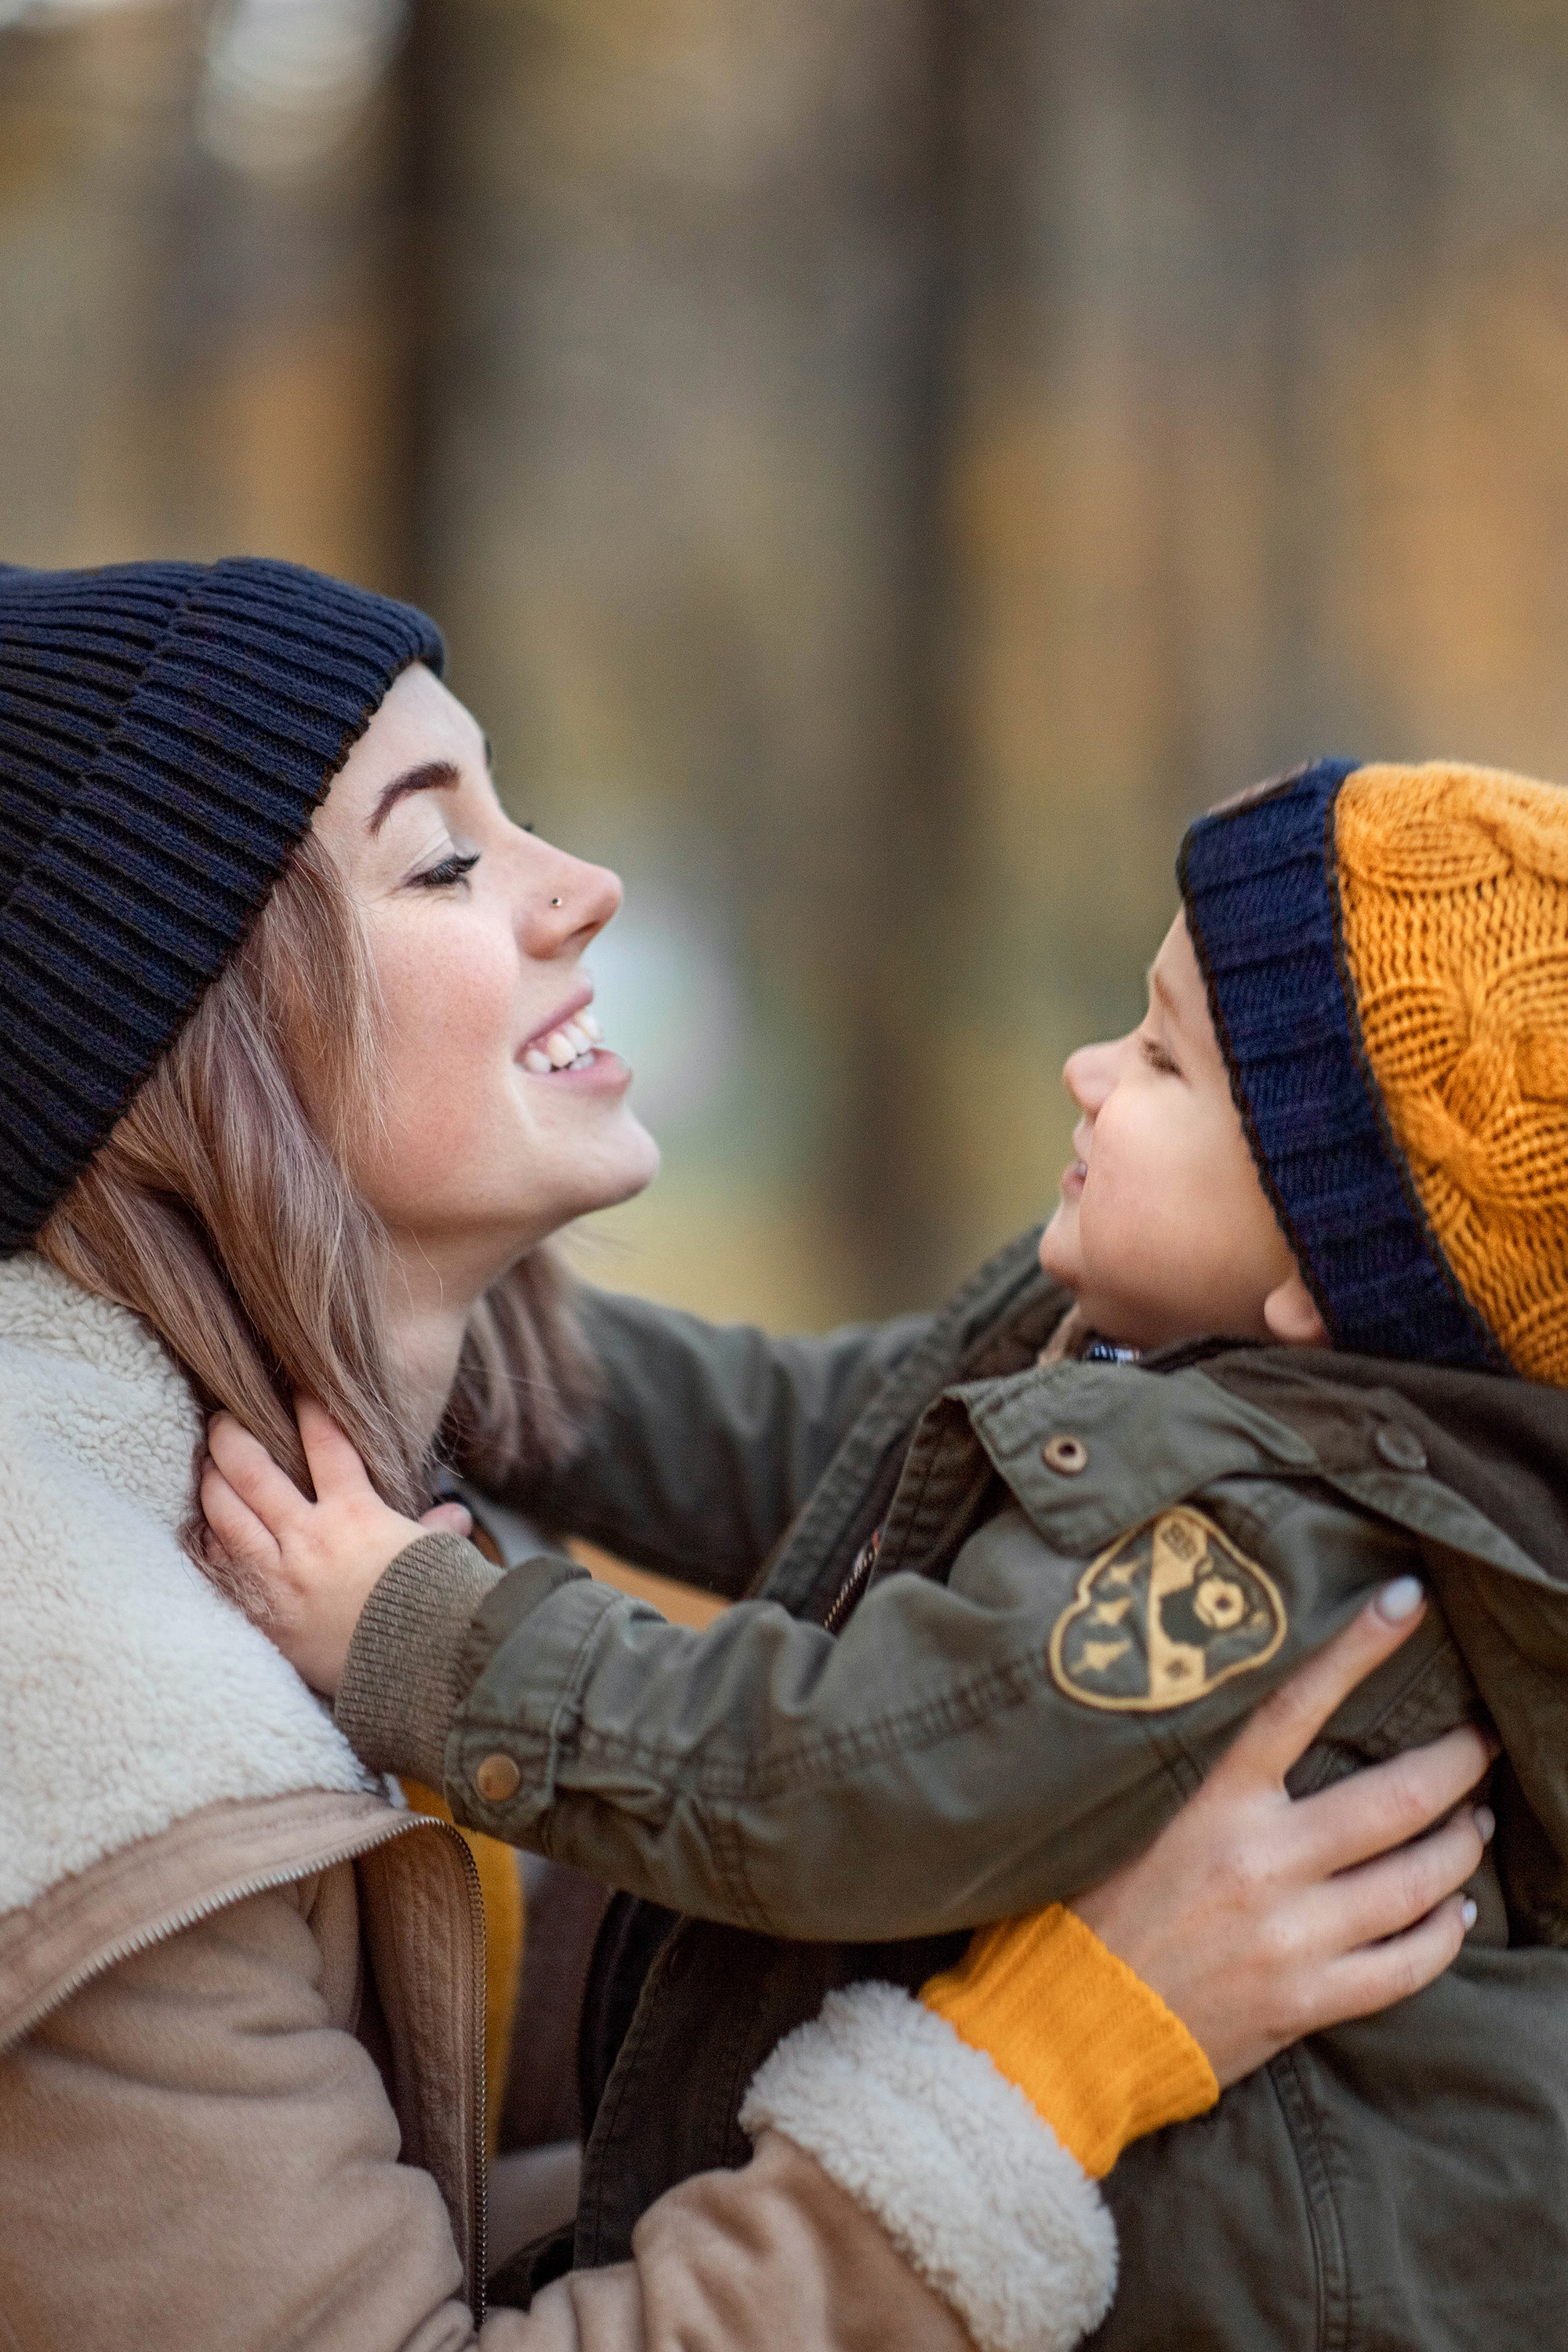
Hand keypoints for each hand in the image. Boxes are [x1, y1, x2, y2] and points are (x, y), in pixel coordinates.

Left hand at [201, 1400, 471, 1694]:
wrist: (415, 1673)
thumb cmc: (434, 1611)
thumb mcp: (437, 1561)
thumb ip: (434, 1534)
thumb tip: (453, 1518)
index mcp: (355, 1514)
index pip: (326, 1443)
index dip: (309, 1409)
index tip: (295, 1389)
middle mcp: (308, 1538)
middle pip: (253, 1471)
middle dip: (234, 1436)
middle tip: (224, 1419)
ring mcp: (277, 1577)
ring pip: (225, 1513)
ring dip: (212, 1482)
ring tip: (206, 1464)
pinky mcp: (261, 1616)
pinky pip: (218, 1571)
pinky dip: (206, 1545)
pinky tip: (198, 1531)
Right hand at [1072, 1579, 1494, 2085]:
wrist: (1063, 2027)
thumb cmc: (1078, 1913)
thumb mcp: (1119, 1819)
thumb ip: (1187, 1780)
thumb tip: (1244, 1728)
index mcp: (1210, 1804)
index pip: (1299, 1704)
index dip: (1359, 1648)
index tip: (1409, 1601)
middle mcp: (1261, 1861)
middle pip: (1396, 1799)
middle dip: (1457, 1763)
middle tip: (1481, 1741)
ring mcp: (1292, 1936)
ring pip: (1417, 1881)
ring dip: (1462, 1845)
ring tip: (1477, 1823)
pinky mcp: (1305, 2000)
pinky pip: (1407, 1966)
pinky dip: (1445, 1934)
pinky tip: (1456, 1914)